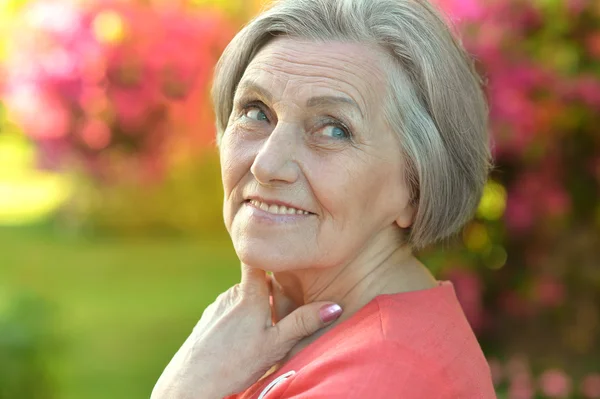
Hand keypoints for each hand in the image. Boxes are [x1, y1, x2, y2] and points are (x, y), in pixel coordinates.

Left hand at [150, 264, 342, 398]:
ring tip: (264, 333)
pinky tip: (242, 342)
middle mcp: (231, 295)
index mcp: (249, 294)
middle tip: (284, 314)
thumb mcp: (276, 344)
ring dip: (256, 308)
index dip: (269, 250)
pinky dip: (239, 320)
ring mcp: (217, 307)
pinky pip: (230, 312)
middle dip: (271, 293)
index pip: (257, 257)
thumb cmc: (235, 363)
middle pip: (256, 283)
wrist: (190, 383)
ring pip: (243, 298)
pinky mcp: (207, 321)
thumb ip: (304, 323)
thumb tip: (335, 307)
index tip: (282, 247)